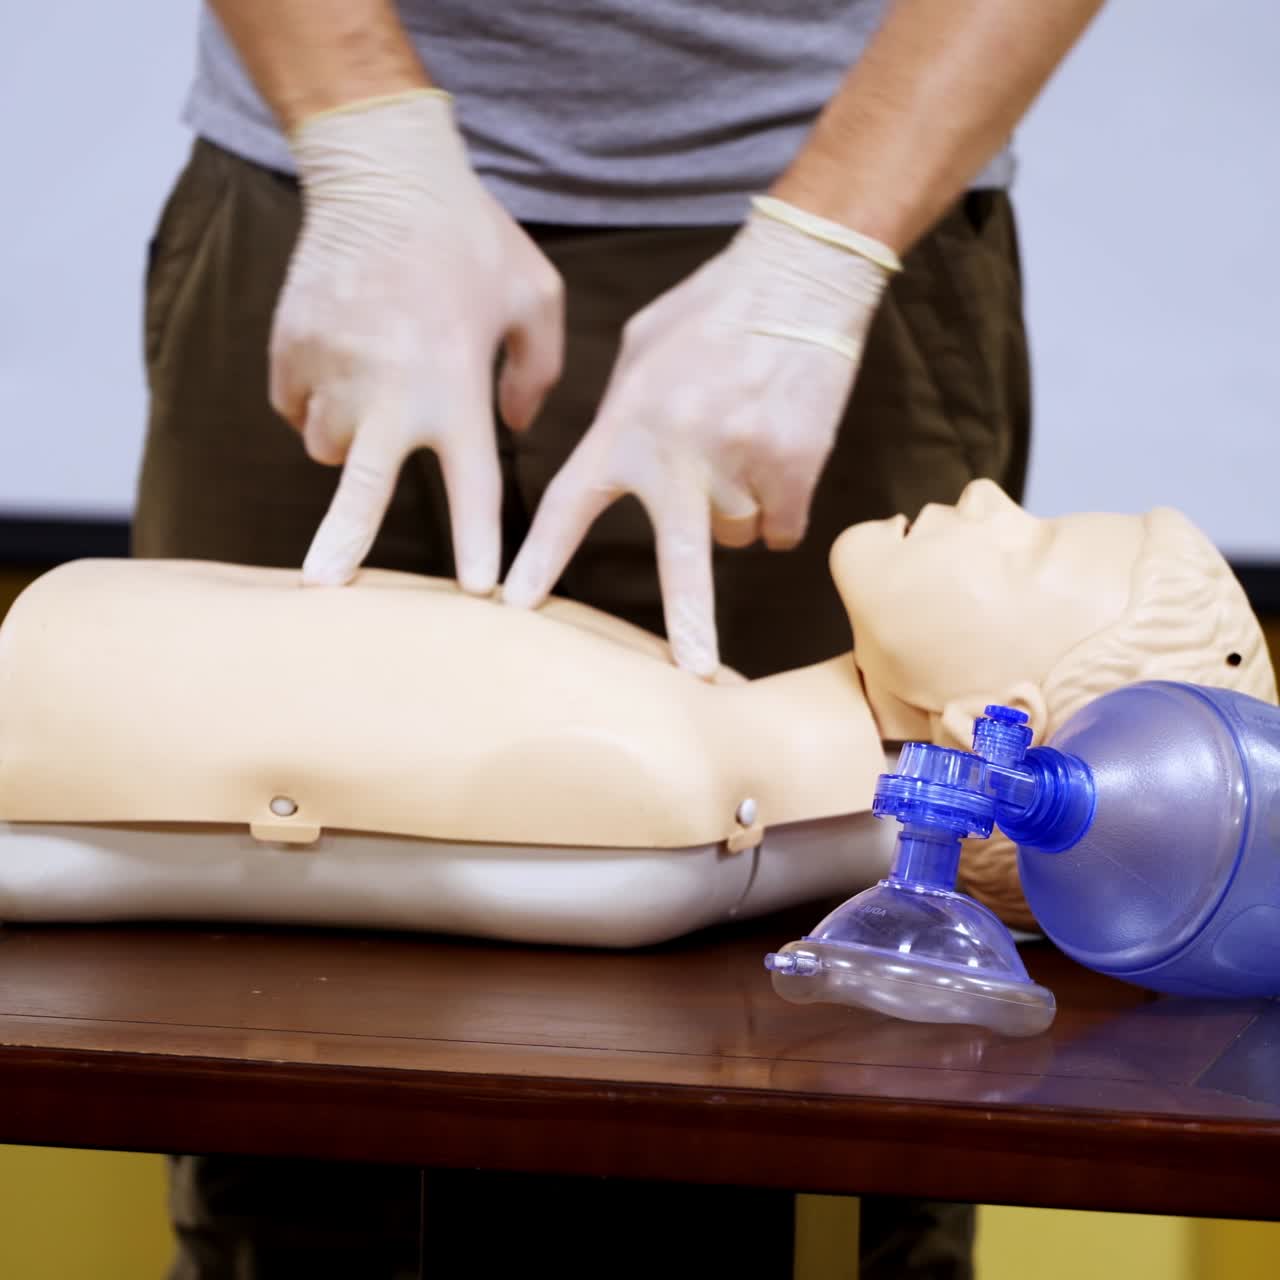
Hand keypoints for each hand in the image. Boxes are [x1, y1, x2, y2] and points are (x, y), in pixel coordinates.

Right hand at [270, 90, 563, 591]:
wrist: (382, 168)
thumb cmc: (472, 237)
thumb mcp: (534, 298)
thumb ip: (539, 374)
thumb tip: (512, 431)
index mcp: (452, 384)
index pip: (472, 485)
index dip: (478, 543)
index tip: (479, 593)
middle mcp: (386, 388)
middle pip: (360, 488)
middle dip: (345, 542)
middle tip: (326, 586)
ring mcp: (329, 368)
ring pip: (327, 447)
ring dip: (350, 441)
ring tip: (378, 390)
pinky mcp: (289, 348)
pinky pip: (296, 404)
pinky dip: (318, 398)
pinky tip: (346, 357)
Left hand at [502, 196, 896, 675]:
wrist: (799, 276)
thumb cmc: (711, 308)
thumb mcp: (641, 348)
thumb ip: (620, 411)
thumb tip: (616, 453)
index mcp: (628, 423)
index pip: (573, 503)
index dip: (543, 559)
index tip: (515, 605)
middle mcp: (681, 453)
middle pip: (684, 561)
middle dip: (689, 623)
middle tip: (697, 673)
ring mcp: (743, 463)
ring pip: (734, 536)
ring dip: (732, 515)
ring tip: (739, 454)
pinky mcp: (796, 466)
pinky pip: (781, 526)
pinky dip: (779, 510)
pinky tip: (777, 463)